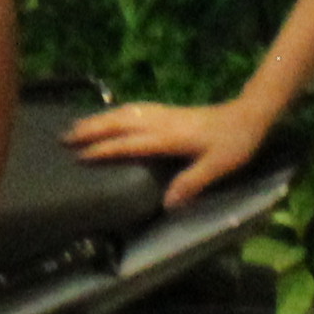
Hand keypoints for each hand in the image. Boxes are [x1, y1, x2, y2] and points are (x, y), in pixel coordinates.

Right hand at [64, 94, 278, 206]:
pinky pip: (134, 109)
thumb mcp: (218, 166)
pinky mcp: (169, 112)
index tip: (80, 156)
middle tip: (65, 138)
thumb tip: (167, 204)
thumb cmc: (235, 143)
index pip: (129, 143)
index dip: (104, 149)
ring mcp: (164, 114)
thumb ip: (192, 182)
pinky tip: (111, 116)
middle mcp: (161, 122)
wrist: (249, 114)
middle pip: (119, 123)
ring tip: (78, 125)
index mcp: (169, 137)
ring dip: (100, 118)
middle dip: (91, 129)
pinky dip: (116, 112)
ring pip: (124, 113)